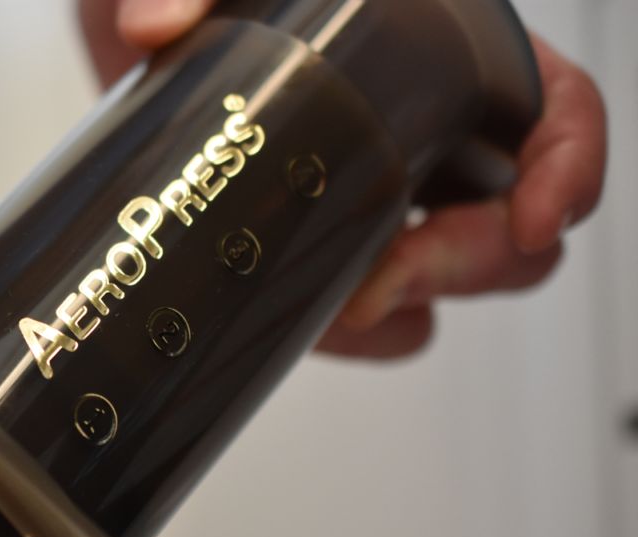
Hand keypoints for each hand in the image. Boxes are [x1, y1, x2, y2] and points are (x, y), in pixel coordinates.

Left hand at [80, 0, 606, 357]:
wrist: (142, 39)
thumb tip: (156, 25)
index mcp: (432, 50)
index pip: (550, 107)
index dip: (566, 166)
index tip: (534, 220)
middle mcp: (414, 130)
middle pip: (504, 220)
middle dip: (468, 262)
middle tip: (392, 276)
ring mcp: (366, 197)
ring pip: (437, 280)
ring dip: (403, 304)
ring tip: (341, 304)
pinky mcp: (311, 247)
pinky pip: (361, 317)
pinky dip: (347, 334)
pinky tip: (309, 321)